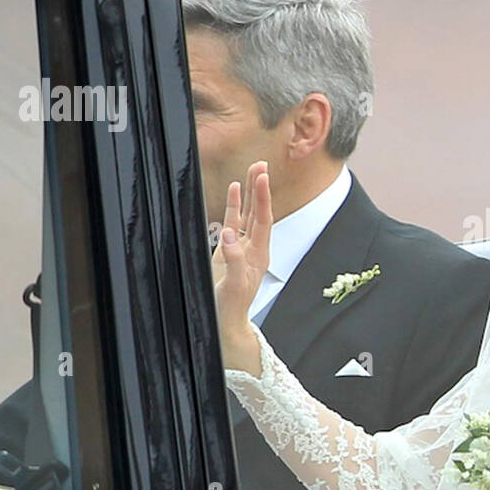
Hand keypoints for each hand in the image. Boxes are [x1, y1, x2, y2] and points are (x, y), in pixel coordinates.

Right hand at [214, 161, 271, 374]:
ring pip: (247, 215)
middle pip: (259, 212)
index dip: (263, 197)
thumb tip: (230, 235)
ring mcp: (240, 249)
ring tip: (251, 171)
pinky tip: (233, 192)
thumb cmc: (231, 309)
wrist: (224, 324)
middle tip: (261, 164)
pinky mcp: (226, 253)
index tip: (262, 175)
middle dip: (260, 189)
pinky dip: (233, 207)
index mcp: (260, 255)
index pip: (264, 219)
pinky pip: (232, 224)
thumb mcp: (235, 286)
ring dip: (249, 194)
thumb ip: (234, 260)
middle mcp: (253, 249)